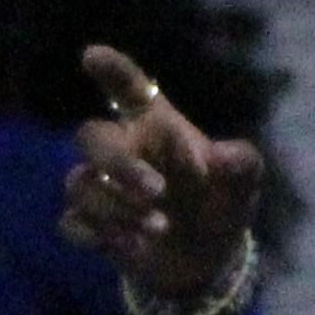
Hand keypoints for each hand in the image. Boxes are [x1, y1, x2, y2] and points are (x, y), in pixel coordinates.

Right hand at [59, 43, 264, 306]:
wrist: (209, 258)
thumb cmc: (220, 203)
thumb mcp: (243, 183)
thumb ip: (240, 164)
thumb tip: (221, 157)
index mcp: (155, 125)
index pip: (129, 89)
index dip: (111, 71)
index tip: (92, 56)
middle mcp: (122, 150)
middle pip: (92, 137)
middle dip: (120, 164)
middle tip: (159, 191)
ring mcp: (101, 187)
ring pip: (79, 184)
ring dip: (116, 207)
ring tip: (160, 228)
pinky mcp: (91, 225)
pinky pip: (72, 222)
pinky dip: (97, 234)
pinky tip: (132, 245)